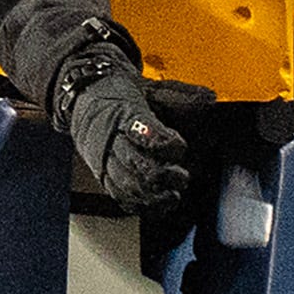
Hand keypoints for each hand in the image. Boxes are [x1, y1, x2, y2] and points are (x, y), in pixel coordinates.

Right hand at [50, 45, 192, 224]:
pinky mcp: (101, 174)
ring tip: (173, 196)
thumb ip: (180, 95)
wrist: (83, 97)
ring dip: (153, 196)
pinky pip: (118, 195)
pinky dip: (139, 205)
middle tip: (181, 177)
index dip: (162, 141)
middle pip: (133, 163)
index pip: (140, 129)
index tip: (179, 145)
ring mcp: (103, 159)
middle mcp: (110, 138)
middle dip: (161, 175)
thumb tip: (210, 98)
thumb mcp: (148, 87)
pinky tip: (157, 206)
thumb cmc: (119, 94)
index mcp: (123, 113)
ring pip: (125, 184)